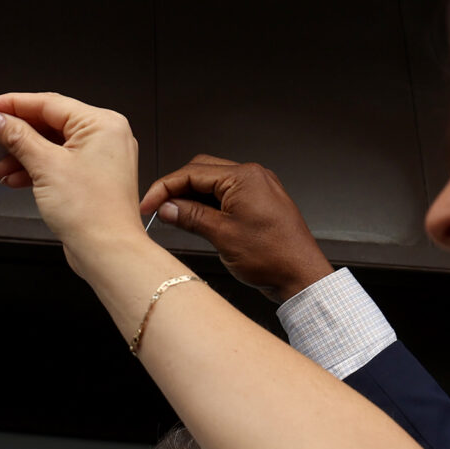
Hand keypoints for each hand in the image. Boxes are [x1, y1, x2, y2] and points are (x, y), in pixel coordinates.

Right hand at [0, 91, 148, 264]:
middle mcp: (104, 136)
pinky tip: (13, 178)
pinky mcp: (90, 178)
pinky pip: (57, 163)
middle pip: (48, 124)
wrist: (108, 253)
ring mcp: (98, 158)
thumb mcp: (46, 166)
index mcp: (102, 123)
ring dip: (21, 155)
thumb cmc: (93, 213)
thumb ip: (17, 137)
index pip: (48, 103)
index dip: (13, 104)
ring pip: (51, 146)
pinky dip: (35, 169)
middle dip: (15, 135)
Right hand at [143, 156, 334, 302]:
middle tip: (158, 209)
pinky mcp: (260, 201)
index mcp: (244, 177)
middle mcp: (253, 176)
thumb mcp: (222, 236)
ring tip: (175, 217)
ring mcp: (258, 188)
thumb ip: (190, 217)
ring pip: (213, 184)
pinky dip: (208, 205)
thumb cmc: (273, 257)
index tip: (148, 204)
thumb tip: (167, 207)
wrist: (301, 276)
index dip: (164, 188)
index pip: (192, 173)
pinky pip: (227, 195)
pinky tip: (196, 219)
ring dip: (192, 197)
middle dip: (176, 189)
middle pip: (201, 172)